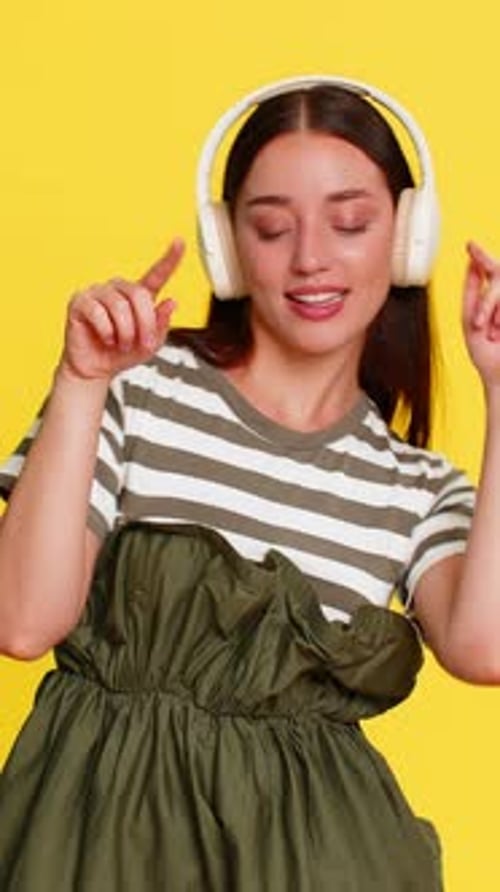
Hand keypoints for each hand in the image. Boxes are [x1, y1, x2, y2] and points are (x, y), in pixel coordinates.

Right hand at [59, 238, 184, 381]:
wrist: (95, 369)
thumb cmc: (120, 354)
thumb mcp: (149, 345)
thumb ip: (161, 325)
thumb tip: (171, 303)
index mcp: (138, 297)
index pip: (156, 274)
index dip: (169, 259)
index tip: (180, 243)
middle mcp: (119, 290)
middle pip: (139, 294)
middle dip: (145, 324)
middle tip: (142, 343)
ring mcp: (98, 293)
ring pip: (120, 306)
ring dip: (125, 332)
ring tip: (121, 344)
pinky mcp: (80, 302)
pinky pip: (98, 312)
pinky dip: (106, 331)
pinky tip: (106, 338)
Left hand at [463, 241, 499, 388]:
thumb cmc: (485, 353)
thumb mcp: (470, 319)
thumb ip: (473, 290)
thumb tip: (472, 264)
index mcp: (492, 300)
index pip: (490, 272)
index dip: (481, 256)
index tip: (470, 245)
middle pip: (498, 278)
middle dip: (487, 300)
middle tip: (479, 317)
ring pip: (499, 292)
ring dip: (489, 309)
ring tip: (490, 333)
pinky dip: (495, 313)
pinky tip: (497, 332)